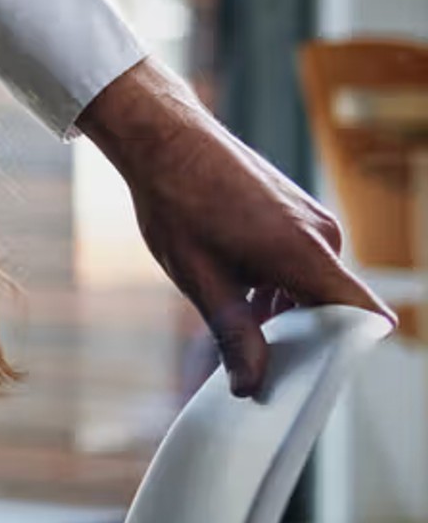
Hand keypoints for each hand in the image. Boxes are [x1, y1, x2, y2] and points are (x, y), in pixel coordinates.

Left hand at [80, 59, 383, 395]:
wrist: (163, 137)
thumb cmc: (177, 201)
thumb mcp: (201, 280)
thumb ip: (235, 336)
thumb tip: (250, 385)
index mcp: (306, 254)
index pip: (360, 318)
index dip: (343, 354)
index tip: (313, 379)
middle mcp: (323, 237)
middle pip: (336, 308)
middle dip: (305, 339)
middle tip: (263, 364)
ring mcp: (314, 222)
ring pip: (317, 286)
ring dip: (288, 311)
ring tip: (242, 325)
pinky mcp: (300, 214)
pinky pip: (306, 263)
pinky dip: (282, 285)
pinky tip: (244, 295)